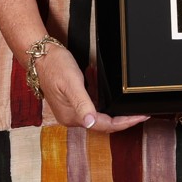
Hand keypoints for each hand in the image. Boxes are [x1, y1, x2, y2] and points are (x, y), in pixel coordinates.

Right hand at [30, 43, 148, 133]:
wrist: (40, 55)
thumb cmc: (55, 66)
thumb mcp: (71, 83)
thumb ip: (82, 103)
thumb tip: (90, 123)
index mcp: (72, 117)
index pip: (104, 126)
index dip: (124, 123)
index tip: (140, 117)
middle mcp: (72, 117)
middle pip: (103, 123)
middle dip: (122, 118)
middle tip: (140, 113)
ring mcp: (72, 110)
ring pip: (99, 113)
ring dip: (112, 106)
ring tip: (128, 102)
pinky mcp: (72, 101)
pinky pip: (92, 103)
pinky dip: (101, 96)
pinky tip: (104, 87)